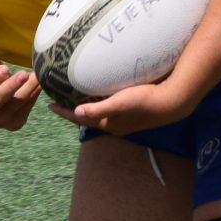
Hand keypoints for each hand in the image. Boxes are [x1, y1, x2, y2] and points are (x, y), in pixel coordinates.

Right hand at [0, 58, 40, 130]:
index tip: (5, 68)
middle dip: (12, 85)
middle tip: (24, 73)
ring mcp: (0, 121)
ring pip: (17, 103)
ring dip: (29, 88)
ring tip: (36, 76)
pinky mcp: (14, 124)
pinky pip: (26, 108)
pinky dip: (34, 95)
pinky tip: (39, 84)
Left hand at [57, 77, 198, 136]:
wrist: (171, 102)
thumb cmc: (144, 101)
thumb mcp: (119, 104)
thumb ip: (98, 109)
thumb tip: (77, 113)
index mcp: (109, 124)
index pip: (81, 119)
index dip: (64, 112)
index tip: (49, 105)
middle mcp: (115, 125)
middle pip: (88, 118)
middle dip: (73, 110)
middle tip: (60, 100)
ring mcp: (124, 120)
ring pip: (99, 114)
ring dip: (87, 107)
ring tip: (75, 97)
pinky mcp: (133, 113)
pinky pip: (109, 109)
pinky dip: (100, 103)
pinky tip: (101, 95)